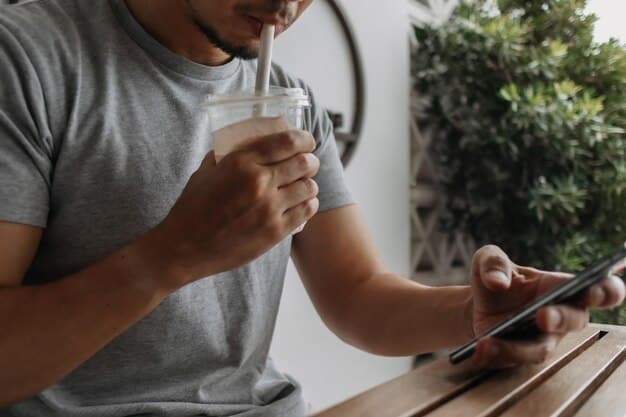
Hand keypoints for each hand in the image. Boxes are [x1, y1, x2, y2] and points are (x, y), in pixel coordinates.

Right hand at [148, 129, 320, 289]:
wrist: (184, 248)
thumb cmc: (192, 208)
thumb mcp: (205, 172)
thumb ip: (226, 155)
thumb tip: (244, 141)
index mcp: (240, 162)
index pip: (287, 141)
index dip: (304, 139)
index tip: (307, 141)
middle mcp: (258, 182)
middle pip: (304, 163)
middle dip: (310, 161)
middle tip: (308, 163)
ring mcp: (269, 208)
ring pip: (309, 187)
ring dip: (309, 184)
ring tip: (304, 185)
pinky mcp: (274, 231)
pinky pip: (306, 211)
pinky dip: (309, 204)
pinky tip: (302, 203)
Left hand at [469, 245, 625, 367]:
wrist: (476, 303)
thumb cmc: (494, 276)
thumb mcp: (488, 260)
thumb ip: (493, 263)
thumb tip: (498, 282)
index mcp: (562, 287)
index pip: (600, 290)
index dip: (605, 292)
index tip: (591, 292)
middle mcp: (560, 316)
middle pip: (575, 322)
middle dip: (561, 319)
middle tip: (543, 317)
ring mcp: (542, 339)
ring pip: (540, 349)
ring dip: (515, 348)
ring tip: (488, 342)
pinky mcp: (521, 355)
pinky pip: (512, 360)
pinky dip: (494, 355)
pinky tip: (478, 350)